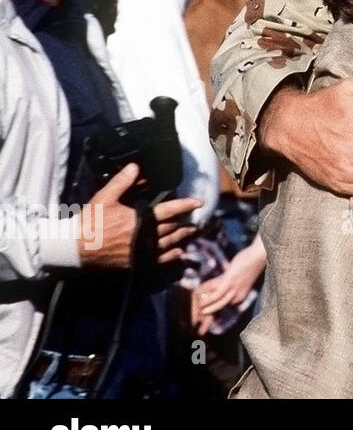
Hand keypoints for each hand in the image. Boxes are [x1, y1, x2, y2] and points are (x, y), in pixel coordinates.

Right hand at [78, 164, 200, 268]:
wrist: (75, 247)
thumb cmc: (90, 221)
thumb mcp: (105, 197)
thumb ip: (122, 182)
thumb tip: (136, 167)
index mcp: (139, 218)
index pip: (169, 210)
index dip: (185, 205)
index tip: (199, 202)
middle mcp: (144, 235)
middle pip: (171, 228)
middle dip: (185, 222)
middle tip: (196, 219)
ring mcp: (140, 251)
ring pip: (167, 244)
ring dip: (181, 237)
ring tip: (191, 232)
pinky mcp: (134, 262)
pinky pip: (157, 260)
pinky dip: (170, 256)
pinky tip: (178, 253)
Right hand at [191, 236, 266, 333]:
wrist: (260, 254)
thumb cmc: (247, 263)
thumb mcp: (236, 276)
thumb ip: (225, 283)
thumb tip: (211, 286)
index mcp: (238, 297)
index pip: (220, 309)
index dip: (208, 319)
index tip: (200, 327)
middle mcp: (237, 296)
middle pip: (217, 309)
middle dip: (205, 319)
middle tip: (193, 325)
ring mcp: (234, 289)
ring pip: (216, 303)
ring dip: (204, 311)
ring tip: (195, 317)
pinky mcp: (231, 280)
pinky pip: (218, 294)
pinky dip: (209, 300)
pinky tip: (200, 304)